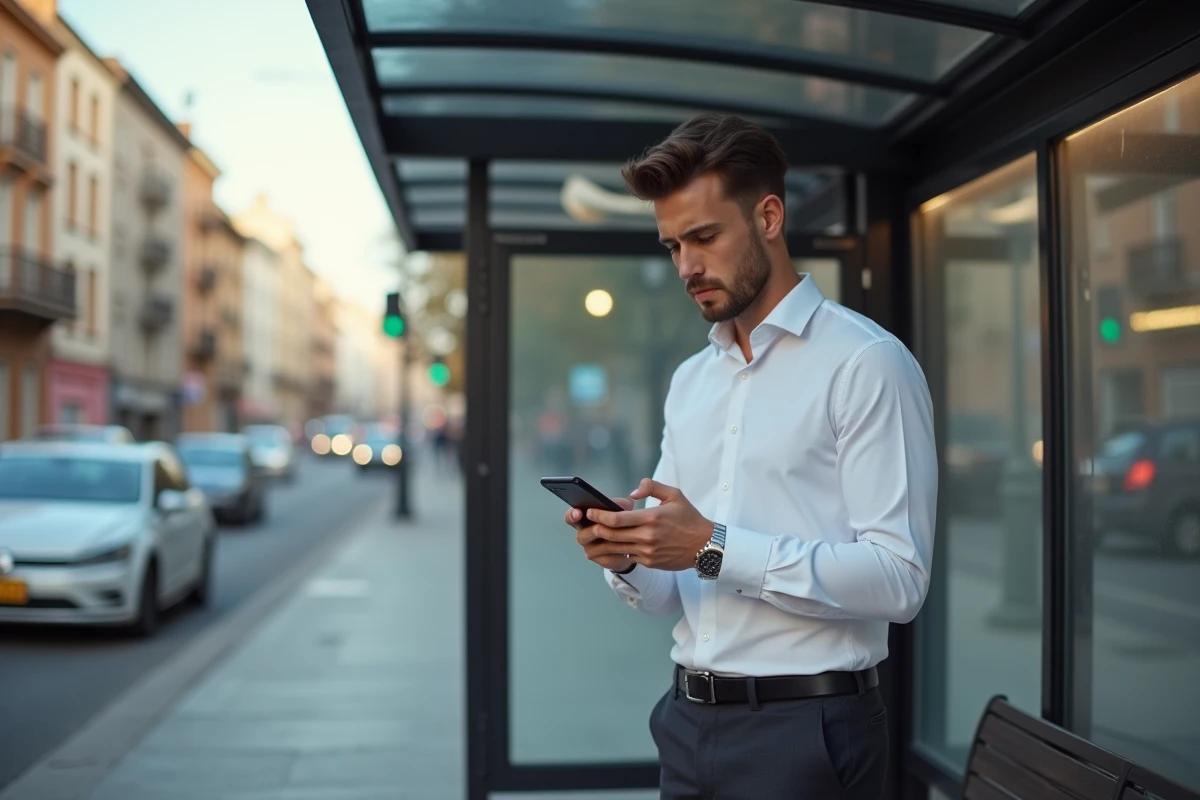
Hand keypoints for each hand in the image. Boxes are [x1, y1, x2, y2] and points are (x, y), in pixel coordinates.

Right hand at [566, 496, 635, 571]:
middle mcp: (584, 535)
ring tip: (619, 535)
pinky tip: (625, 548)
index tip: (578, 512)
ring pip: (594, 547)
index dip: (572, 515)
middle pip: (580, 535)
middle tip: (598, 525)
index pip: (571, 517)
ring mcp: (591, 549)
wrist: (631, 542)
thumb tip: (619, 503)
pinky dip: (616, 552)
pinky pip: (606, 557)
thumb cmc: (621, 521)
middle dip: (591, 530)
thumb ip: (618, 504)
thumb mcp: (621, 508)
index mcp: (584, 519)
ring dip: (607, 540)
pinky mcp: (601, 560)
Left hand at [581, 479, 712, 571]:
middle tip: (585, 524)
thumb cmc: (689, 518)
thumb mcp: (674, 495)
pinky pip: (627, 557)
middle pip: (611, 534)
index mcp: (652, 518)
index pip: (617, 519)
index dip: (599, 515)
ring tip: (591, 537)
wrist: (705, 546)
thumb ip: (652, 487)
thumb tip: (632, 493)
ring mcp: (648, 552)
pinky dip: (615, 552)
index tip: (589, 512)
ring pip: (616, 548)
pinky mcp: (649, 562)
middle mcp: (647, 536)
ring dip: (600, 543)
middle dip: (594, 529)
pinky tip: (608, 546)